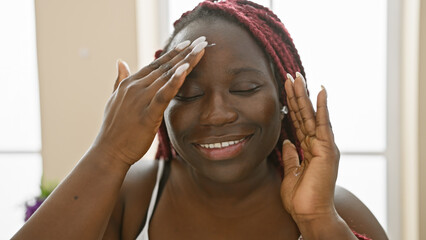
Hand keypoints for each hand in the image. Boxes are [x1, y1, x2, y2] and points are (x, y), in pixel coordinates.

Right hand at [92, 36, 207, 165]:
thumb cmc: (113, 129)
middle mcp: (136, 87)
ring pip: (167, 76)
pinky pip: (163, 95)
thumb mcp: (114, 99)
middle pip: (166, 67)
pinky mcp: (147, 114)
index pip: (156, 64)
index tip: (189, 43)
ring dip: (186, 62)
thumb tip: (121, 61)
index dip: (174, 53)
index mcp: (130, 84)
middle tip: (202, 41)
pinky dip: (174, 82)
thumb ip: (120, 80)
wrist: (108, 151)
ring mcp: (140, 99)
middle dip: (186, 53)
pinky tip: (185, 71)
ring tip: (201, 50)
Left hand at [280, 73, 339, 222]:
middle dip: (297, 94)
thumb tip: (287, 141)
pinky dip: (322, 107)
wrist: (309, 213)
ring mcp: (324, 146)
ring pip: (312, 115)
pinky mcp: (327, 149)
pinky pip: (323, 124)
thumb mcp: (290, 173)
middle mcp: (318, 144)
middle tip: (291, 75)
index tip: (285, 89)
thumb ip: (290, 156)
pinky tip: (319, 91)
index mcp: (309, 149)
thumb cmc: (301, 198)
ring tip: (297, 77)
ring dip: (304, 95)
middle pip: (305, 114)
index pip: (298, 122)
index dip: (292, 105)